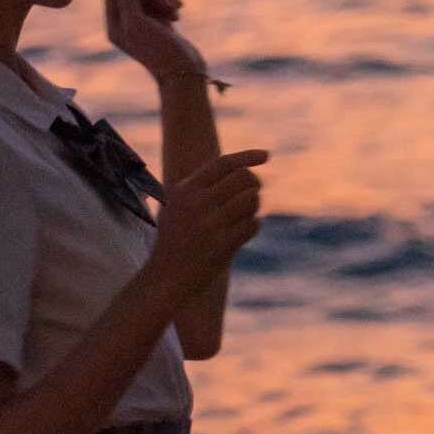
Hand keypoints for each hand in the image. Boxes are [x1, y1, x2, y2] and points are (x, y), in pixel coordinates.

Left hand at [105, 0, 212, 91]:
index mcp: (114, 25)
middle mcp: (125, 24)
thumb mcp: (138, 23)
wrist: (183, 72)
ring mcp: (143, 24)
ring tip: (176, 9)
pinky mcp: (159, 24)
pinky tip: (179, 11)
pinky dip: (170, 3)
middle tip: (167, 1)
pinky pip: (161, 2)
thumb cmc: (159, 50)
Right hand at [148, 147, 266, 301]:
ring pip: (250, 200)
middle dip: (254, 183)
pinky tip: (243, 231)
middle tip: (253, 192)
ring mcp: (209, 225)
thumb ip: (200, 186)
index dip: (247, 156)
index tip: (266, 155)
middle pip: (243, 178)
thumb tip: (241, 168)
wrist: (166, 277)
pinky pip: (253, 224)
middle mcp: (196, 204)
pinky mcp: (221, 245)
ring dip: (254, 206)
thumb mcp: (177, 206)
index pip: (223, 163)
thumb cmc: (175, 239)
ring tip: (245, 214)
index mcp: (185, 190)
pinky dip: (253, 225)